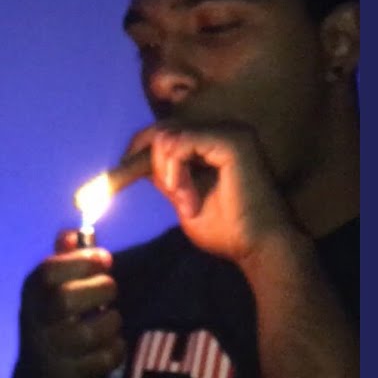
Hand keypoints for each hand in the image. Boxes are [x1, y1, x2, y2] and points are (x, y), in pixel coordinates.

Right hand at [16, 230, 124, 377]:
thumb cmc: (53, 324)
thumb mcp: (51, 291)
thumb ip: (63, 259)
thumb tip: (74, 231)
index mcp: (33, 293)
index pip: (50, 270)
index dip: (82, 260)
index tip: (104, 260)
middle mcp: (37, 320)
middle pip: (67, 299)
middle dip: (100, 290)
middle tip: (108, 291)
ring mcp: (52, 350)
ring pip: (93, 331)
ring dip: (111, 323)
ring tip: (107, 322)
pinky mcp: (71, 376)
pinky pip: (106, 357)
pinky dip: (115, 350)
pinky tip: (108, 347)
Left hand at [147, 122, 299, 265]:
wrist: (260, 247)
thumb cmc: (228, 230)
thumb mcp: (184, 198)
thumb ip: (166, 177)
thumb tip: (136, 160)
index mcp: (214, 142)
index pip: (165, 133)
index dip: (137, 151)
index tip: (117, 175)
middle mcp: (222, 130)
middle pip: (161, 131)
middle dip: (150, 165)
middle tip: (172, 198)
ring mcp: (229, 131)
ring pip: (167, 137)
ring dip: (167, 173)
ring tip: (186, 201)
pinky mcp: (231, 141)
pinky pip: (180, 143)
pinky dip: (175, 171)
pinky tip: (184, 194)